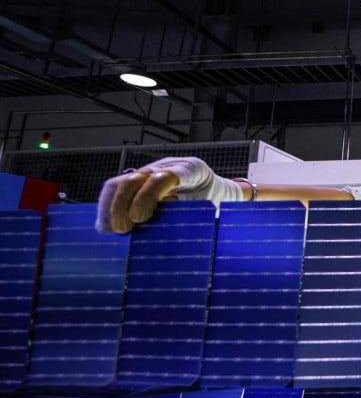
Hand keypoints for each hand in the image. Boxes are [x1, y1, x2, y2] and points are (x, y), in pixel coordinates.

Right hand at [95, 156, 242, 233]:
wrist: (218, 193)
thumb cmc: (214, 202)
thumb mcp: (208, 210)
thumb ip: (187, 215)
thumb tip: (156, 230)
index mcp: (191, 169)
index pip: (165, 177)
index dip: (148, 195)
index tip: (139, 218)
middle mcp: (167, 166)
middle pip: (137, 178)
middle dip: (123, 204)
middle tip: (122, 230)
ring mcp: (152, 171)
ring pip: (122, 182)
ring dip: (110, 206)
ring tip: (108, 230)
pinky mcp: (141, 181)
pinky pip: (118, 188)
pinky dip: (108, 207)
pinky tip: (105, 225)